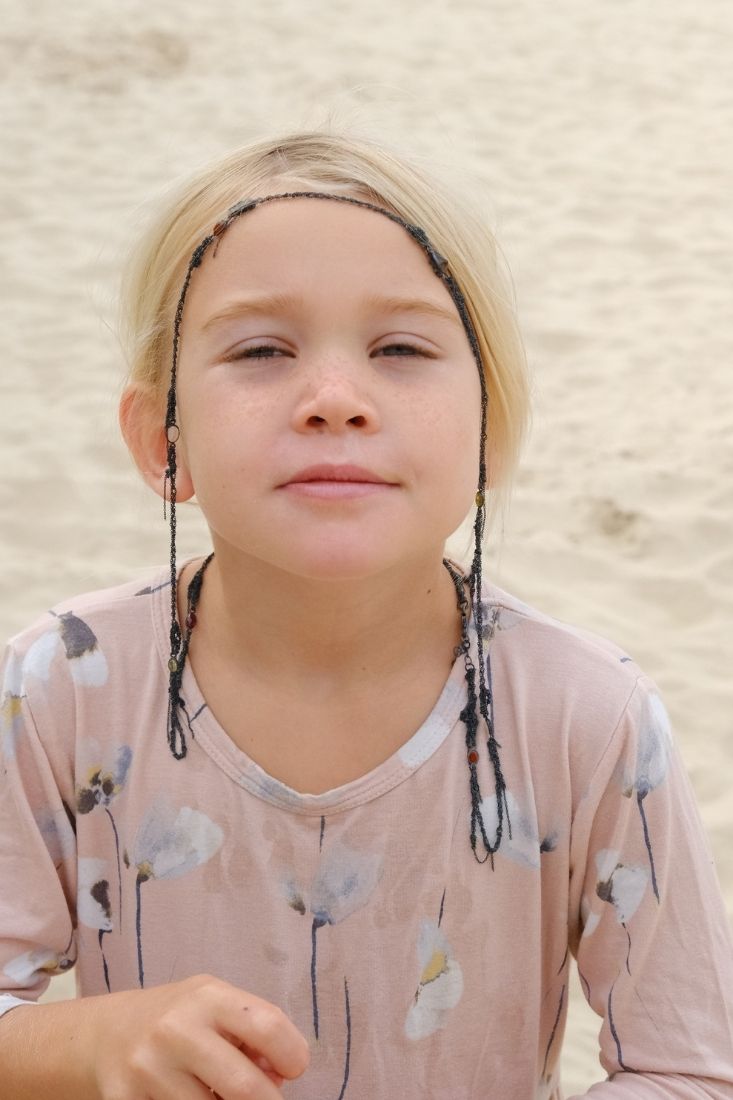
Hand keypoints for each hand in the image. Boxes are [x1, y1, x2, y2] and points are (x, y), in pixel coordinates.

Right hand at [89, 973, 309, 1099]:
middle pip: (244, 1086)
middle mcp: (176, 1030)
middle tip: (267, 1098)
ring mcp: (148, 1070)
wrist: (106, 1034)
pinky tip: (190, 1098)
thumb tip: (280, 1075)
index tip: (294, 1069)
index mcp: (207, 998)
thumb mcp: (215, 1004)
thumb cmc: (178, 1018)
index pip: (267, 1025)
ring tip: (219, 1093)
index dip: (292, 1054)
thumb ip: (251, 1031)